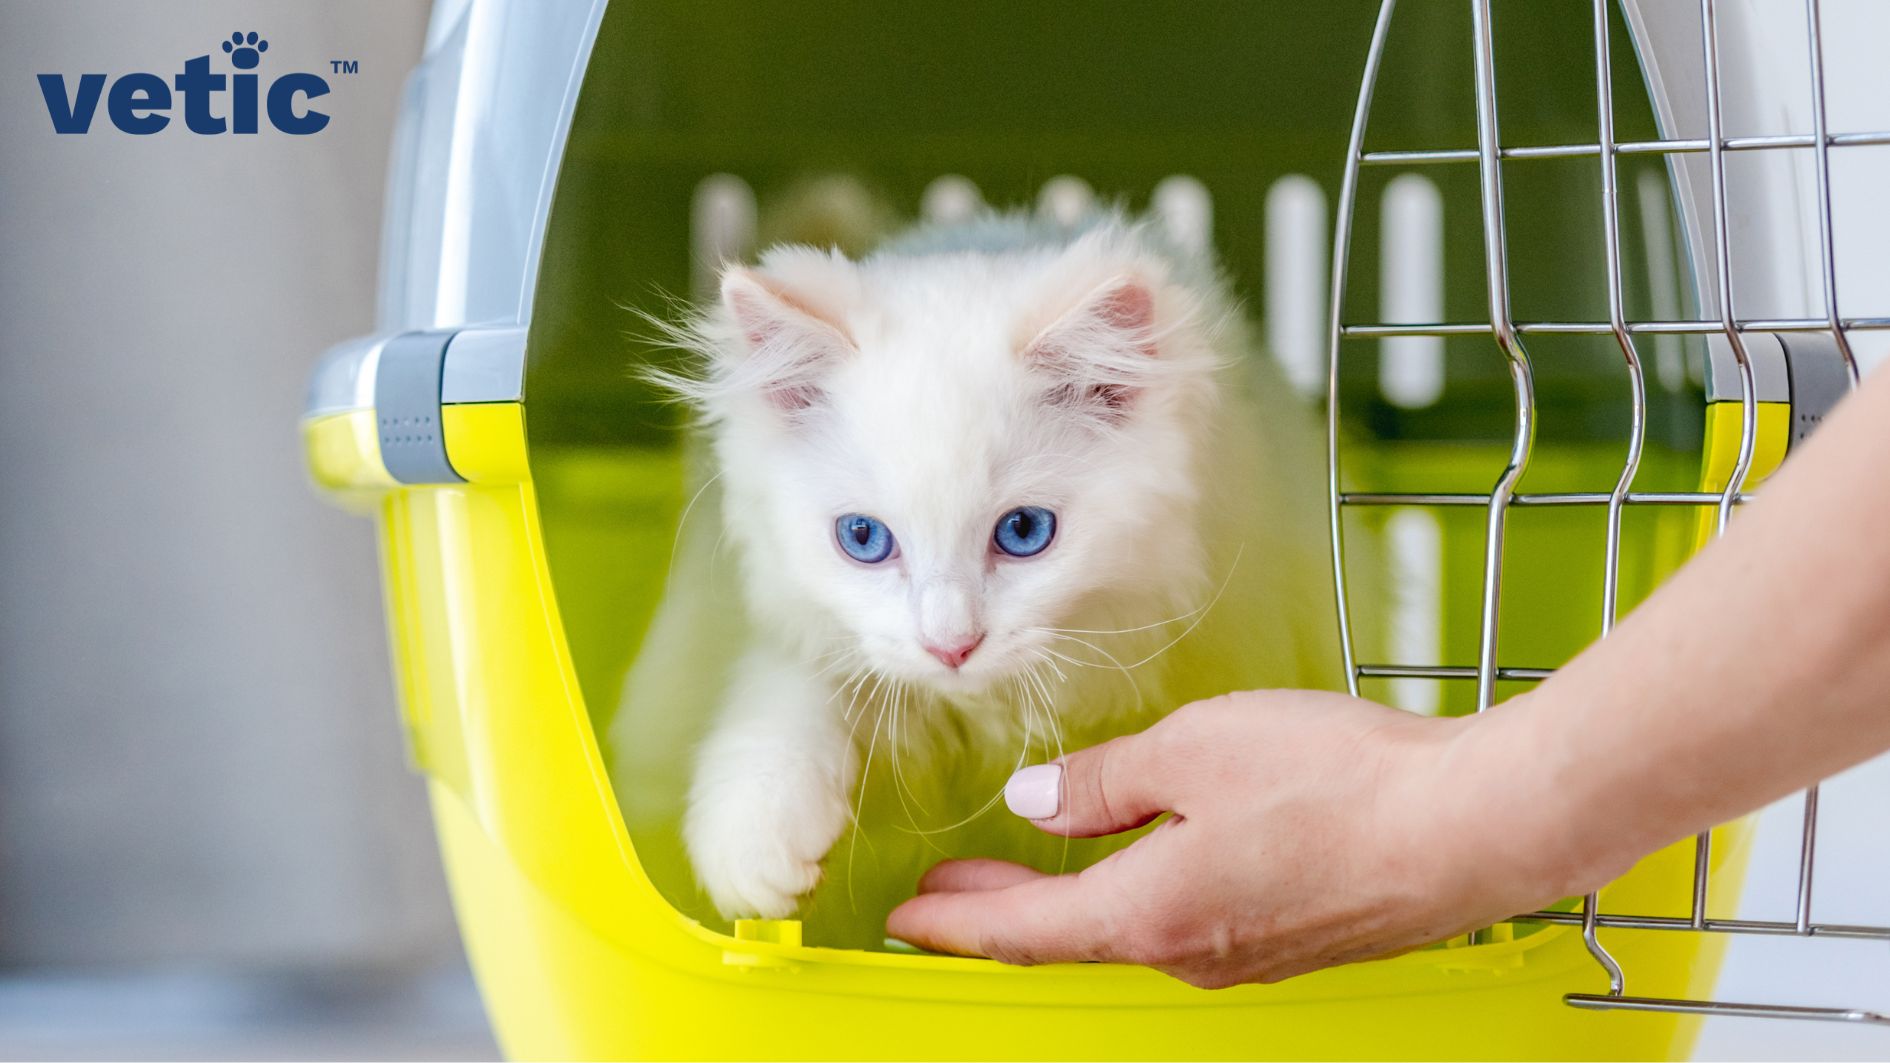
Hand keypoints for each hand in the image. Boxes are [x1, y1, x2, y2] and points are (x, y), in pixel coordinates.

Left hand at [886, 691, 1575, 987]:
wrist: (1476, 827)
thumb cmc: (1336, 782)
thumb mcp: (1194, 751)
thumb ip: (1105, 781)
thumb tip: (1039, 802)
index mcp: (1149, 912)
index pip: (1023, 930)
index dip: (955, 920)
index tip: (904, 919)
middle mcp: (1191, 953)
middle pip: (1072, 932)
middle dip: (1004, 908)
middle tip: (948, 889)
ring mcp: (1248, 954)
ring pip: (1134, 924)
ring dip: (1075, 893)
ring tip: (1036, 859)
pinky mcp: (1297, 935)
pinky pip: (1194, 916)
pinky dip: (1144, 887)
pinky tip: (1151, 853)